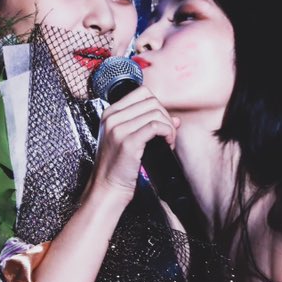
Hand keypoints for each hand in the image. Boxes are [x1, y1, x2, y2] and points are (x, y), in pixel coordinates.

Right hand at [85, 86, 177, 202]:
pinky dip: (168, 133)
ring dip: (168, 126)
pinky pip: (155, 127)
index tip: (161, 122)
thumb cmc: (117, 167)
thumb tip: (174, 119)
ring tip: (167, 141)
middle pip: (151, 101)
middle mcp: (112, 118)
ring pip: (156, 113)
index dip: (158, 106)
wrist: (107, 189)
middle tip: (167, 133)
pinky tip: (167, 143)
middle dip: (165, 116)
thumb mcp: (128, 140)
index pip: (142, 93)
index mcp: (110, 114)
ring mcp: (118, 130)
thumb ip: (147, 124)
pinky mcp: (127, 143)